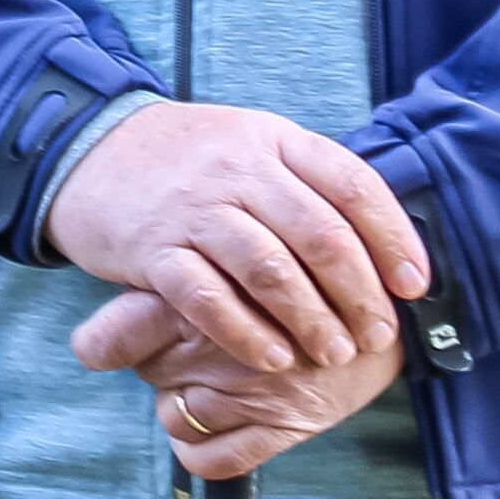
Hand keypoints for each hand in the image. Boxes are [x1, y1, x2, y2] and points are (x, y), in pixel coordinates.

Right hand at [39, 99, 427, 382]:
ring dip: (311, 320)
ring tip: (332, 354)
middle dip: (359, 295)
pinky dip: (246, 333)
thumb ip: (306, 183)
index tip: (414, 286)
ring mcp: (193, 208)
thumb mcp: (249, 146)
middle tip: (377, 337)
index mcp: (273, 140)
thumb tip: (384, 244)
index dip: (394, 238)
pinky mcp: (152, 248)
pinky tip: (271, 358)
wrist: (85, 147)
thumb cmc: (185, 161)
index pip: (353, 184)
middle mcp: (237, 169)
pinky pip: (207, 298)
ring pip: (270, 270)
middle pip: (320, 235)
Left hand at [77, 285, 407, 481]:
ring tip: (218, 375)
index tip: (108, 343)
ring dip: (184, 402)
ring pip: (174, 415)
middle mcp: (220, 345)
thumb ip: (184, 270)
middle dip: (161, 359)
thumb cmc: (312, 273)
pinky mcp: (284, 428)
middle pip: (145, 372)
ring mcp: (253, 392)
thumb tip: (120, 303)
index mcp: (203, 292)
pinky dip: (201, 447)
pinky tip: (214, 421)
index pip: (109, 341)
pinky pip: (212, 459)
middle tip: (196, 341)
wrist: (393, 306)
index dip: (103, 344)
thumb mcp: (245, 252)